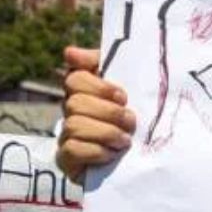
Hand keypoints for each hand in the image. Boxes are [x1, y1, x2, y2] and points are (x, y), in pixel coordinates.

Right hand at [57, 45, 134, 181]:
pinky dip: (95, 151)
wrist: (145, 159)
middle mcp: (71, 110)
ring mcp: (66, 134)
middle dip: (108, 113)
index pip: (74, 77)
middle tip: (130, 121)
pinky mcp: (66, 159)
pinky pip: (71, 149)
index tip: (123, 96)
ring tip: (125, 141)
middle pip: (75, 103)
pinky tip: (111, 154)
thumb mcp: (129, 84)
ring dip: (105, 133)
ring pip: (74, 125)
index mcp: (84, 90)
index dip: (98, 87)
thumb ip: (102, 62)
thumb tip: (69, 52)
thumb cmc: (136, 117)